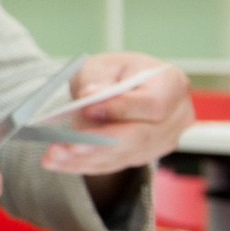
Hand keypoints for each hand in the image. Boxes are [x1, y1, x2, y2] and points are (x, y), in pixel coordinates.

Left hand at [40, 53, 189, 174]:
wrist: (119, 87)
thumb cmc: (114, 73)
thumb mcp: (101, 65)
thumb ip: (96, 80)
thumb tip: (91, 97)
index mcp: (171, 84)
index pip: (153, 104)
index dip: (121, 109)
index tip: (87, 109)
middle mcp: (175, 117)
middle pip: (141, 136)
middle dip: (99, 143)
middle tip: (65, 146)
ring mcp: (163, 141)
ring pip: (126, 155)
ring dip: (87, 159)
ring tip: (54, 155)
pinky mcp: (145, 156)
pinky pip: (115, 165)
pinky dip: (86, 164)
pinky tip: (61, 163)